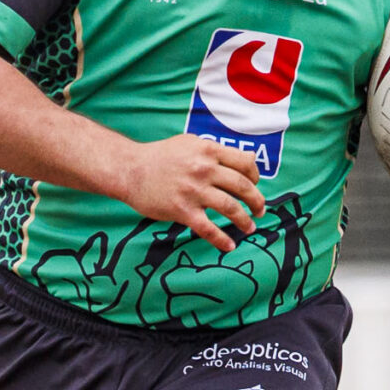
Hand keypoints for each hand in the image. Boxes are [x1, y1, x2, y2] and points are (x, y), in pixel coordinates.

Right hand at [115, 134, 264, 254]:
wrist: (129, 170)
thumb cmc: (159, 156)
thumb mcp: (189, 143)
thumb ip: (217, 150)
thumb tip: (250, 158)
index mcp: (208, 150)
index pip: (244, 163)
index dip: (255, 177)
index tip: (255, 186)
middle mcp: (204, 169)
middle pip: (242, 187)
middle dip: (256, 201)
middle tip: (260, 211)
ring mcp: (193, 190)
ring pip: (230, 208)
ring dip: (244, 220)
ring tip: (250, 228)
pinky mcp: (182, 210)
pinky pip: (207, 229)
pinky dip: (221, 240)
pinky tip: (229, 246)